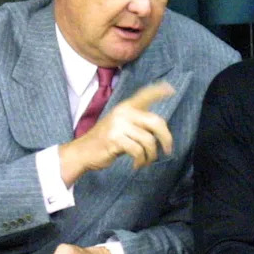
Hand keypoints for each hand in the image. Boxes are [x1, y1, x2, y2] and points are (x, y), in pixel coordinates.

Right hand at [59, 82, 174, 185]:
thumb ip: (139, 124)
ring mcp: (118, 125)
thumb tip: (162, 133)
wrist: (83, 152)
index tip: (171, 89)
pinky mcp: (115, 139)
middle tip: (168, 150)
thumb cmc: (106, 141)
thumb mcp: (122, 126)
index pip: (145, 95)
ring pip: (149, 140)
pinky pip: (138, 151)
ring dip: (151, 155)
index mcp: (126, 107)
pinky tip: (137, 164)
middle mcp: (123, 113)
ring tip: (147, 160)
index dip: (158, 91)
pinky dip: (141, 161)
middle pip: (156, 122)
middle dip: (166, 138)